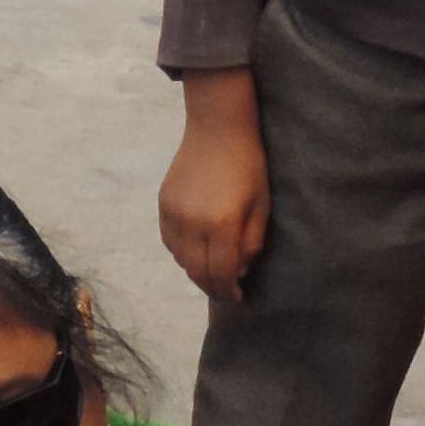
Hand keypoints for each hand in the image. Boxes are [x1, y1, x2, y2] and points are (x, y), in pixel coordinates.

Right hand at [157, 93, 268, 300]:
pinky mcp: (163, 204)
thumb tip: (237, 272)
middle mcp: (193, 223)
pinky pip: (170, 242)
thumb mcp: (261, 205)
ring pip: (181, 260)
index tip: (237, 298)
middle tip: (223, 292)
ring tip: (211, 270)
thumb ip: (251, 243)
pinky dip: (182, 254)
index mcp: (222, 224)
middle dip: (212, 288)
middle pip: (197, 272)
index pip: (220, 273)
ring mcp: (174, 214)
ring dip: (196, 271)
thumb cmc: (248, 165)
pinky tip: (195, 250)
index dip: (228, 292)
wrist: (217, 127)